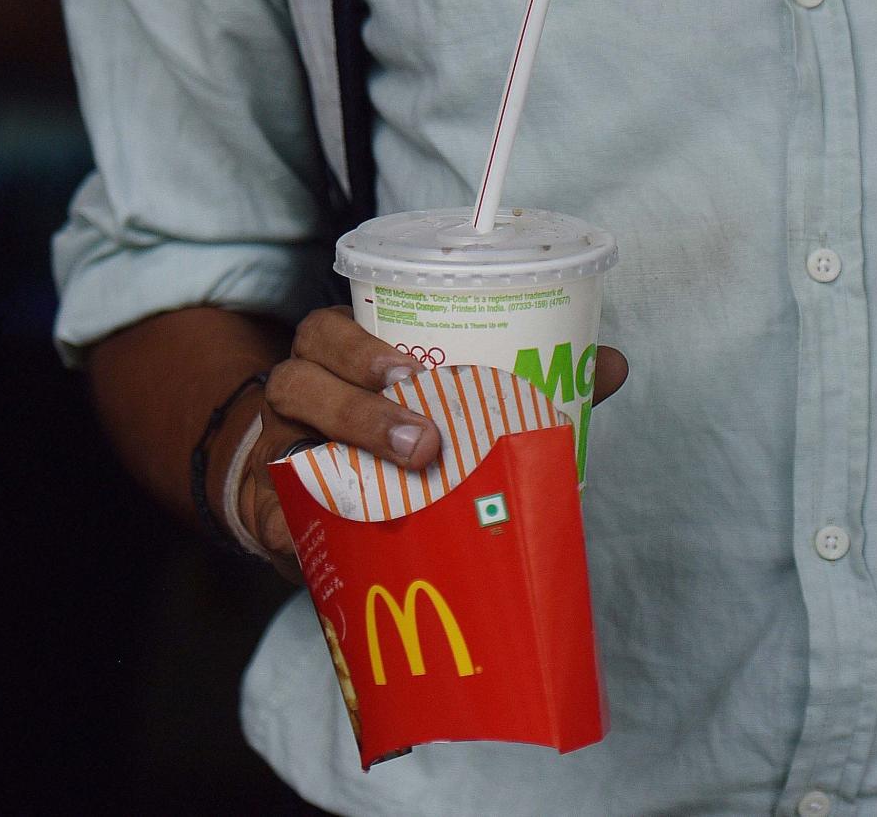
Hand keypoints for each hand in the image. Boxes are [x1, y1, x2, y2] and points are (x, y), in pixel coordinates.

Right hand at [236, 307, 627, 580]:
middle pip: (300, 379)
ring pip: (283, 443)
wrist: (311, 500)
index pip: (330, 331)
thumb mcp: (438, 400)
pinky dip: (294, 529)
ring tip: (402, 483)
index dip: (361, 346)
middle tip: (425, 443)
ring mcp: (277, 452)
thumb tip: (608, 365)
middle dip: (360, 407)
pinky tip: (328, 545)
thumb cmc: (392, 437)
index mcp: (339, 358)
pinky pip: (269, 518)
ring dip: (341, 462)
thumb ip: (520, 381)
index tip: (411, 368)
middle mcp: (299, 396)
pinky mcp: (267, 513)